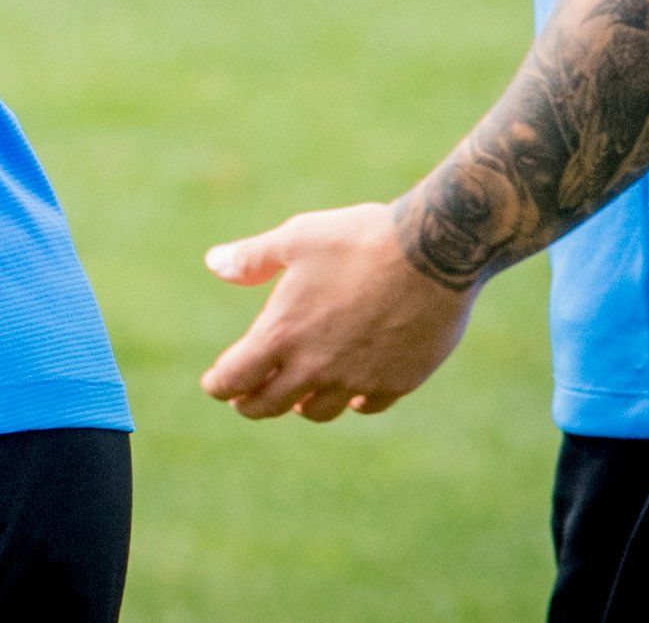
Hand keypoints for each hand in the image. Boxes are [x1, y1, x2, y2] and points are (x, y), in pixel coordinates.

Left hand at [199, 202, 478, 420]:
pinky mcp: (398, 381)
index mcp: (282, 334)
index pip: (236, 377)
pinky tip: (353, 393)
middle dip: (251, 404)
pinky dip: (354, 402)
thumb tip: (213, 263)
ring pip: (319, 411)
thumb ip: (253, 258)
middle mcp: (316, 367)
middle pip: (271, 405)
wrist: (435, 253)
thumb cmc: (358, 239)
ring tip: (297, 396)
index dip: (219, 385)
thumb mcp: (297, 238)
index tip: (215, 385)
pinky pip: (368, 405)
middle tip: (244, 400)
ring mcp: (359, 379)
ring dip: (301, 405)